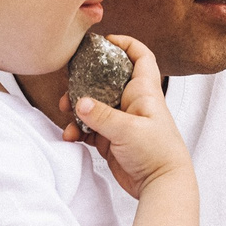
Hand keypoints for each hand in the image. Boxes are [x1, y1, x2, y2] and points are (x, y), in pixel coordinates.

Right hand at [67, 36, 192, 194]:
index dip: (126, 43)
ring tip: (64, 112)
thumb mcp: (128, 130)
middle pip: (107, 79)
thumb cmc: (156, 152)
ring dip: (77, 108)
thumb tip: (79, 102)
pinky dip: (79, 130)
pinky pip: (90, 128)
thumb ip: (102, 116)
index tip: (105, 40)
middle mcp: (132, 102)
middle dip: (86, 80)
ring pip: (94, 105)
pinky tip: (70, 136)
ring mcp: (121, 121)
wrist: (161, 185)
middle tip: (69, 84)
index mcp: (144, 91)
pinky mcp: (111, 139)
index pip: (141, 57)